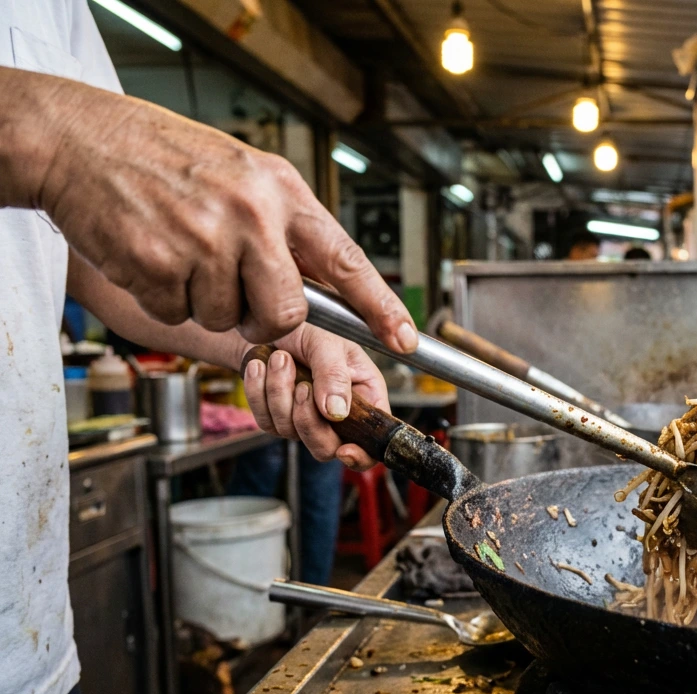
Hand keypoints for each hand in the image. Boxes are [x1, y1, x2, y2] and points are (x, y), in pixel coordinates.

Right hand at [17, 73, 416, 351]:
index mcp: (281, 191)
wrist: (81, 140)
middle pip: (288, 313)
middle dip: (265, 319)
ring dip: (202, 300)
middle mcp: (251, 215)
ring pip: (227, 319)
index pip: (346, 260)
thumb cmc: (165, 158)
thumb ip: (283, 225)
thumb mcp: (243, 173)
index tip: (405, 339)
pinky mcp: (157, 264)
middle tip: (235, 292)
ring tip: (179, 249)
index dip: (380, 306)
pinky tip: (151, 254)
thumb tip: (324, 286)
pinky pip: (177, 313)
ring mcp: (204, 240)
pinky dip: (162, 296)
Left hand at [241, 324, 387, 469]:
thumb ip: (334, 375)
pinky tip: (261, 366)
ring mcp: (306, 420)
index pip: (372, 442)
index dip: (362, 455)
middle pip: (326, 448)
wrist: (272, 325)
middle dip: (307, 420)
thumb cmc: (311, 328)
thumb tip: (335, 412)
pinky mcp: (277, 419)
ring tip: (279, 358)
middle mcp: (338, 415)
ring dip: (280, 393)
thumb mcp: (328, 344)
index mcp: (365, 397)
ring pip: (291, 432)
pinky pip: (265, 421)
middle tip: (302, 385)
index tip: (344, 450)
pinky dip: (259, 391)